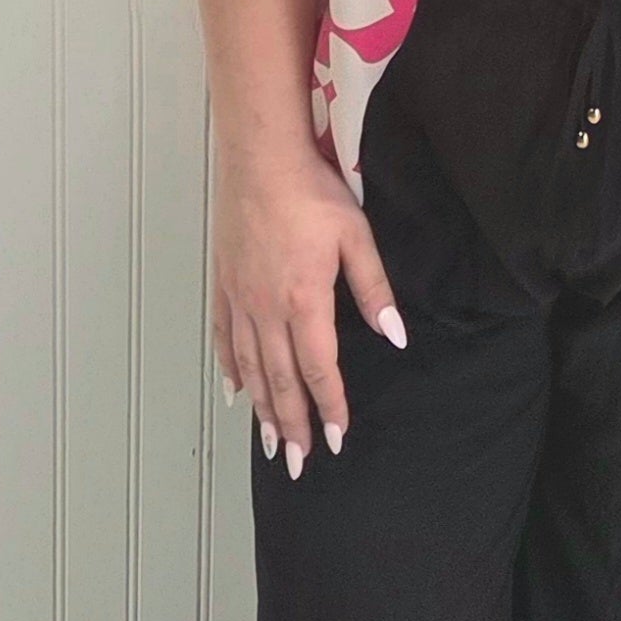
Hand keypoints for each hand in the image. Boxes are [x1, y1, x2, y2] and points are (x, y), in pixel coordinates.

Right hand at [211, 135, 406, 477]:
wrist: (260, 157)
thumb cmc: (312, 192)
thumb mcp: (357, 238)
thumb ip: (375, 291)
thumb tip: (396, 337)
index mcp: (304, 301)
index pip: (319, 369)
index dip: (329, 407)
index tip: (336, 439)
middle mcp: (267, 309)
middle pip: (280, 380)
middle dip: (291, 425)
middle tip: (297, 462)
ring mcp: (240, 298)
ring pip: (250, 367)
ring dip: (261, 408)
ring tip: (269, 442)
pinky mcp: (224, 283)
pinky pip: (224, 337)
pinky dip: (230, 369)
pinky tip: (236, 391)